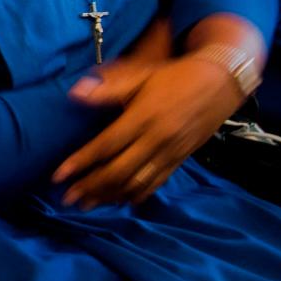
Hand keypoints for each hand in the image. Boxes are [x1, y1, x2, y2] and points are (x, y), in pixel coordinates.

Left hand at [56, 54, 244, 206]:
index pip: (106, 145)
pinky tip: (120, 201)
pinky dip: (136, 195)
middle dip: (91, 187)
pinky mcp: (180, 159)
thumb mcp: (142, 75)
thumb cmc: (175, 76)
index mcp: (143, 117)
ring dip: (109, 196)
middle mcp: (157, 139)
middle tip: (67, 198)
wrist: (221, 82)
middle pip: (118, 171)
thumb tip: (75, 93)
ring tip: (87, 204)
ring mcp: (170, 152)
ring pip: (136, 183)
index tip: (59, 176)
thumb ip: (109, 88)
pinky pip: (156, 183)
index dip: (81, 162)